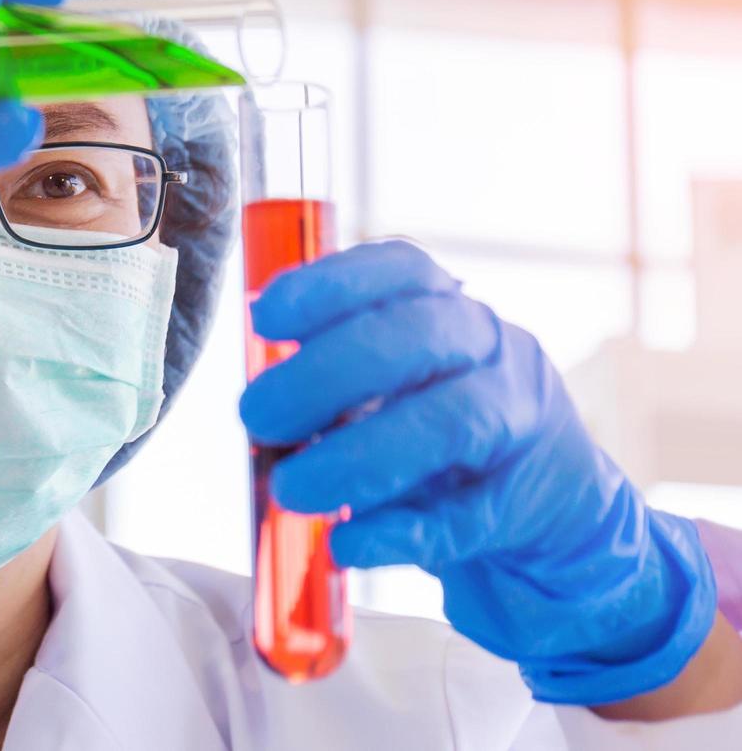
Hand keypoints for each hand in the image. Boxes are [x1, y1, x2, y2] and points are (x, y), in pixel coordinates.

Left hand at [239, 240, 717, 705]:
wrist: (556, 516)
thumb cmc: (442, 435)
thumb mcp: (398, 386)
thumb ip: (333, 379)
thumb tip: (257, 400)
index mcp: (449, 307)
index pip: (400, 269)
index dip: (328, 284)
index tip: (264, 317)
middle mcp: (491, 349)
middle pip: (415, 338)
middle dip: (324, 375)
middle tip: (256, 419)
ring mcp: (521, 422)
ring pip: (447, 423)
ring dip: (356, 458)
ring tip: (291, 489)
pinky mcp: (528, 504)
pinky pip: (463, 517)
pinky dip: (396, 533)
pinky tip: (346, 543)